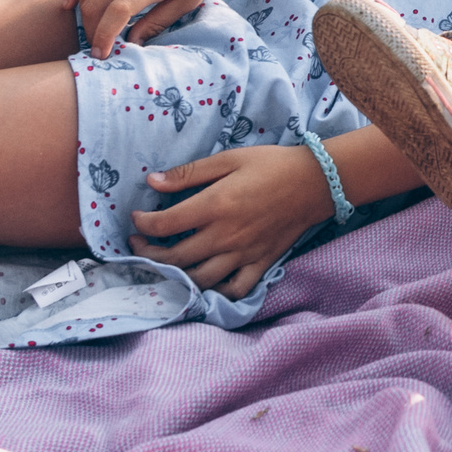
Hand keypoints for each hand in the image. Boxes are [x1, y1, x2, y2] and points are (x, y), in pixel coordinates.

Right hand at [65, 0, 249, 55]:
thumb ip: (159, 20)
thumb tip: (132, 41)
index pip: (116, 13)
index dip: (103, 37)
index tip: (101, 55)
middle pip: (95, 3)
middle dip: (92, 30)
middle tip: (99, 43)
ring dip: (83, 11)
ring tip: (92, 26)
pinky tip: (71, 2)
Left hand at [129, 145, 331, 297]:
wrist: (315, 182)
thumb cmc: (270, 165)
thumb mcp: (229, 159)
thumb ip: (190, 173)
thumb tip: (152, 181)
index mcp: (216, 206)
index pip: (165, 224)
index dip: (143, 224)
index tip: (136, 219)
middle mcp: (226, 235)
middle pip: (175, 258)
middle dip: (147, 254)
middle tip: (140, 243)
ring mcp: (243, 254)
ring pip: (199, 279)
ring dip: (174, 277)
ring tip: (165, 265)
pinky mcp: (260, 264)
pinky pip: (234, 289)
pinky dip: (216, 292)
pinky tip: (205, 281)